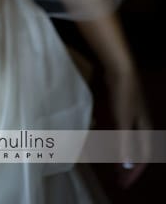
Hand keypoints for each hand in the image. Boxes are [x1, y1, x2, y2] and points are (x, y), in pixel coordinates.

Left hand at [103, 64, 151, 188]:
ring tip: (115, 165)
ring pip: (131, 142)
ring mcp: (134, 116)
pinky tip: (108, 143)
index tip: (124, 183)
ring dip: (124, 154)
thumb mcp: (123, 122)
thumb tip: (128, 166)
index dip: (134, 172)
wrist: (121, 70)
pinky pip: (124, 133)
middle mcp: (143, 125)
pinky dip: (119, 142)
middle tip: (119, 179)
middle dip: (129, 166)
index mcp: (146, 130)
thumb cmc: (124, 96)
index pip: (142, 157)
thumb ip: (125, 144)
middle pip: (138, 151)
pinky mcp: (124, 109)